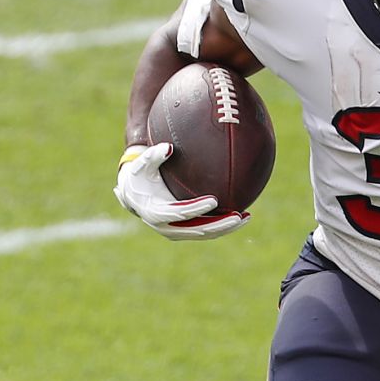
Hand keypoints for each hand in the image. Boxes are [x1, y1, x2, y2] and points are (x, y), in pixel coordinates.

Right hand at [113, 143, 247, 239]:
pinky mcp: (185, 231)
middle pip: (196, 229)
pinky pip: (206, 231)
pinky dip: (223, 226)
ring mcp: (176, 231)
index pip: (179, 212)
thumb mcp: (142, 164)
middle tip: (237, 216)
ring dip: (226, 228)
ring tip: (245, 218)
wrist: (134, 193)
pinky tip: (242, 217)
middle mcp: (165, 226)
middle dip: (218, 225)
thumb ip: (153, 155)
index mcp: (154, 211)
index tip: (214, 200)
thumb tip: (168, 147)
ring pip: (205, 233)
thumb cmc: (140, 175)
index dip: (196, 208)